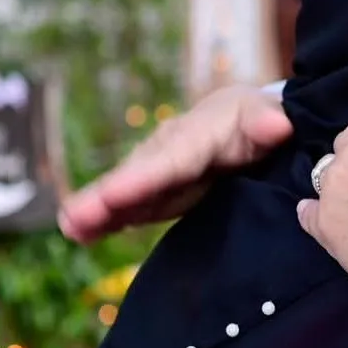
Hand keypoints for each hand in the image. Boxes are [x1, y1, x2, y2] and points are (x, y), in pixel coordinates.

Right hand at [59, 85, 292, 243]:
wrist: (258, 123)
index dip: (144, 179)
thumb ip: (269, 121)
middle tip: (73, 218)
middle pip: (137, 178)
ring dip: (99, 211)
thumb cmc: (263, 117)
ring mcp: (162, 172)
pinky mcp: (163, 191)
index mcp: (197, 135)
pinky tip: (83, 234)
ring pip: (128, 193)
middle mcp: (169, 151)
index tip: (116, 193)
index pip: (171, 161)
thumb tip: (277, 127)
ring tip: (71, 228)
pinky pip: (134, 206)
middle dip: (106, 198)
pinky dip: (109, 218)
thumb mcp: (269, 114)